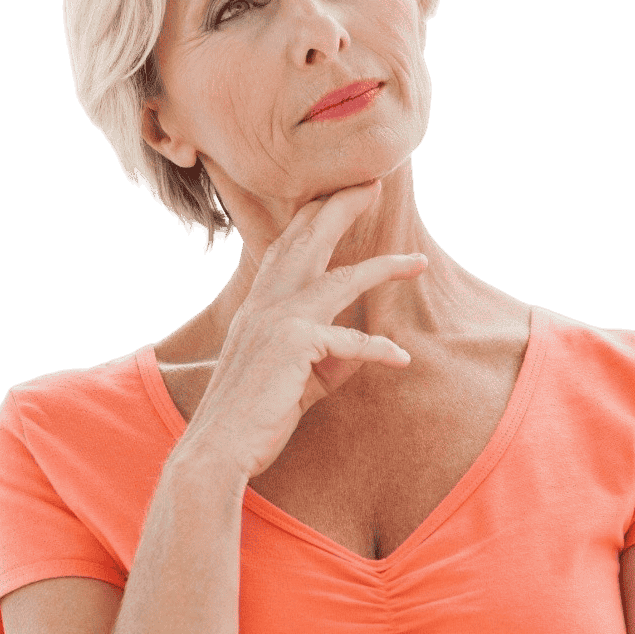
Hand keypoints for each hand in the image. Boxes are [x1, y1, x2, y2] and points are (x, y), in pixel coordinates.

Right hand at [178, 178, 428, 480]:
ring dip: (384, 268)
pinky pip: (349, 342)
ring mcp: (277, 321)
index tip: (340, 193)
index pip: (287, 249)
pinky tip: (400, 358)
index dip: (313, 217)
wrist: (217, 451)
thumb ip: (330, 362)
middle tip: (373, 183)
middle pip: (309, 241)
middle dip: (342, 208)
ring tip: (417, 262)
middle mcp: (265, 305)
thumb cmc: (254, 420)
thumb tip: (370, 351)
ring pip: (340, 279)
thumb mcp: (300, 383)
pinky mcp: (293, 346)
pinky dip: (376, 349)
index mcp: (259, 308)